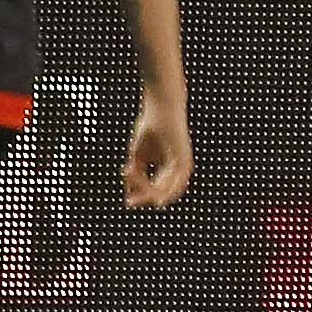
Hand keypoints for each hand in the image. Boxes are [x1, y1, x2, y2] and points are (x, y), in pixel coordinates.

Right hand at [124, 92, 191, 209]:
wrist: (161, 108)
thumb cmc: (150, 127)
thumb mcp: (138, 155)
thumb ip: (136, 175)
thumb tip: (129, 195)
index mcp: (168, 168)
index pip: (155, 189)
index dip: (140, 194)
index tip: (126, 199)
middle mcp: (177, 170)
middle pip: (160, 192)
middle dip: (143, 197)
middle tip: (129, 203)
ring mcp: (183, 166)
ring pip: (166, 190)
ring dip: (148, 193)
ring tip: (134, 198)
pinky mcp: (185, 162)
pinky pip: (175, 183)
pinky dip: (161, 190)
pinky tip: (153, 197)